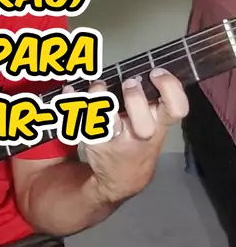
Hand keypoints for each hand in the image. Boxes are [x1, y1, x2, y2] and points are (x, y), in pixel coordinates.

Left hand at [65, 67, 188, 203]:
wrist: (122, 178)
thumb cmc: (140, 141)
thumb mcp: (157, 126)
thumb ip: (157, 102)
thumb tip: (146, 69)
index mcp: (160, 125)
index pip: (176, 110)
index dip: (169, 88)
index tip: (156, 72)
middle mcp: (141, 136)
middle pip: (143, 124)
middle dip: (135, 100)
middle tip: (129, 83)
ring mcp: (116, 141)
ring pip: (106, 121)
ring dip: (99, 96)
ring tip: (98, 86)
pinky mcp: (94, 142)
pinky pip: (80, 120)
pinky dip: (72, 101)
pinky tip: (70, 90)